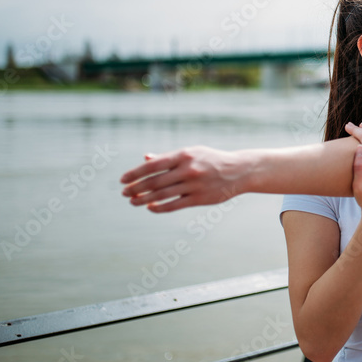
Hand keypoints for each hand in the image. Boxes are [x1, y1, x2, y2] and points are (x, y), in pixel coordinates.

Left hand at [120, 146, 245, 211]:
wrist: (239, 171)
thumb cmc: (211, 160)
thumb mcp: (192, 153)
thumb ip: (168, 157)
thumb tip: (146, 158)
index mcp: (184, 155)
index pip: (153, 165)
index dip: (135, 173)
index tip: (123, 180)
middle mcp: (188, 169)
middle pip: (154, 181)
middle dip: (136, 188)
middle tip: (124, 193)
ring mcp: (194, 185)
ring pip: (162, 195)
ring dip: (144, 199)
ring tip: (133, 202)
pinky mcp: (200, 199)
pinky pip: (175, 205)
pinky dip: (160, 207)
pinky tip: (150, 207)